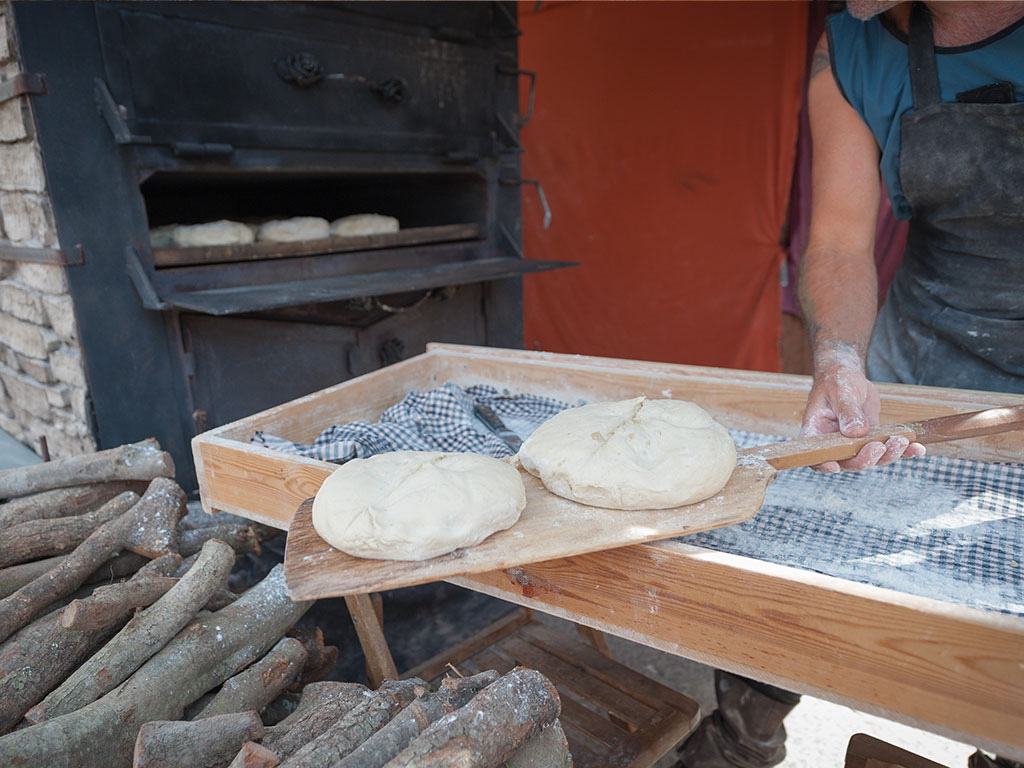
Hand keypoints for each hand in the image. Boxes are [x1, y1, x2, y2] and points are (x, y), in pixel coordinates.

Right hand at [800, 345, 924, 471]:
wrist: (848, 377)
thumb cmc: (837, 382)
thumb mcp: (840, 392)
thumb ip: (847, 412)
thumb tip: (855, 432)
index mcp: (817, 433)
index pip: (815, 456)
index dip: (823, 465)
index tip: (835, 466)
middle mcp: (834, 444)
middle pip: (848, 462)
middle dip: (865, 459)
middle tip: (880, 446)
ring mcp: (853, 445)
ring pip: (870, 460)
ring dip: (888, 455)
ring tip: (901, 441)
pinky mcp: (871, 440)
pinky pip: (886, 450)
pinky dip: (903, 451)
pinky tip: (917, 448)